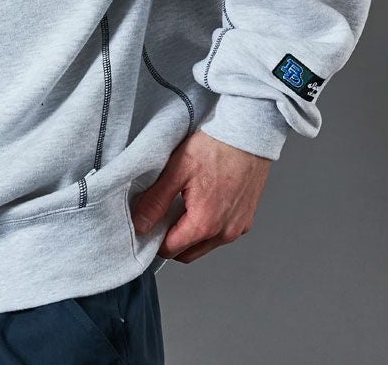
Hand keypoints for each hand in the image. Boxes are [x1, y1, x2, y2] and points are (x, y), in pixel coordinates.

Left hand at [130, 129, 272, 263]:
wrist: (247, 135)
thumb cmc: (214, 148)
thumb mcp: (177, 171)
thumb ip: (156, 201)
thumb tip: (140, 225)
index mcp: (204, 223)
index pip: (171, 250)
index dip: (154, 240)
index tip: (147, 225)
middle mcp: (224, 232)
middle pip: (188, 253)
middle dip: (171, 241)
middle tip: (161, 217)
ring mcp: (238, 227)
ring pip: (206, 245)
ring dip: (190, 235)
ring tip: (181, 206)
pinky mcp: (247, 219)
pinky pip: (222, 234)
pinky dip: (209, 227)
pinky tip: (201, 203)